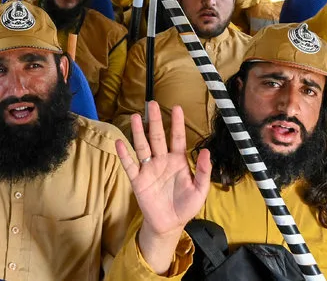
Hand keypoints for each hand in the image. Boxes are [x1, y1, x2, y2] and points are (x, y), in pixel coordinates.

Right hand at [116, 102, 211, 239]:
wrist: (169, 224)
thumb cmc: (186, 206)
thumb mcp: (200, 190)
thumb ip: (203, 171)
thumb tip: (206, 152)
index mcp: (178, 161)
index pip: (178, 138)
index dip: (177, 123)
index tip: (177, 108)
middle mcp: (162, 160)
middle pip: (157, 137)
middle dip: (155, 120)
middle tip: (152, 104)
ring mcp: (149, 169)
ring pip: (143, 146)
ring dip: (139, 132)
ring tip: (136, 117)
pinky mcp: (138, 179)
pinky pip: (130, 165)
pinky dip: (124, 154)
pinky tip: (120, 143)